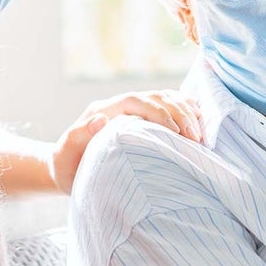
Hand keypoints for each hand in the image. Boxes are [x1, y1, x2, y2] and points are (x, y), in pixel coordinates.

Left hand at [50, 90, 203, 191]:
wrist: (65, 168)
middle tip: (196, 138)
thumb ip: (78, 136)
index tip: (176, 131)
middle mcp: (119, 106)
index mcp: (103, 110)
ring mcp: (132, 110)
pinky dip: (185, 110)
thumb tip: (100, 120)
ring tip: (201, 135)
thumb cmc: (66, 165)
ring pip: (165, 98)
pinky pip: (168, 106)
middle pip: (155, 97)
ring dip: (186, 112)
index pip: (135, 101)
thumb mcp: (65, 154)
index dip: (158, 112)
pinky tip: (199, 121)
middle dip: (179, 114)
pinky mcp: (142, 119)